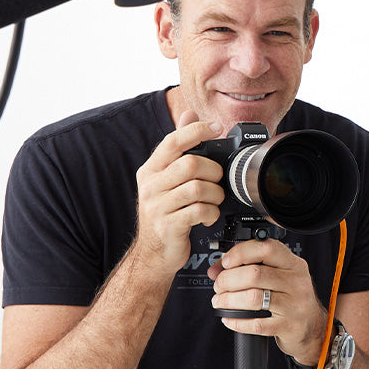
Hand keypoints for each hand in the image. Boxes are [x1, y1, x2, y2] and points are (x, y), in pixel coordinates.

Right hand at [133, 110, 225, 276]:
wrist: (153, 254)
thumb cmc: (164, 213)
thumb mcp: (165, 179)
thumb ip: (177, 148)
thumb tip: (188, 114)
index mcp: (150, 170)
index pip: (172, 141)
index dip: (196, 131)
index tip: (217, 128)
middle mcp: (151, 186)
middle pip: (191, 164)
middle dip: (213, 170)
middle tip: (218, 180)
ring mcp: (157, 207)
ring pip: (198, 188)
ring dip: (215, 194)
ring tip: (214, 200)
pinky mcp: (168, 226)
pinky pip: (199, 211)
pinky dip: (211, 212)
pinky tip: (208, 215)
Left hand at [209, 237, 326, 366]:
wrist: (312, 326)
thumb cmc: (290, 298)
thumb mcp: (278, 277)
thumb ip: (249, 267)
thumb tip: (216, 270)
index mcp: (293, 264)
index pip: (267, 248)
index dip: (241, 253)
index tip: (226, 262)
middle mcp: (296, 282)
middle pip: (255, 274)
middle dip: (228, 279)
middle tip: (219, 285)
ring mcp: (294, 305)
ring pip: (253, 298)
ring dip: (229, 300)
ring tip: (220, 301)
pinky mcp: (288, 326)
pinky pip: (257, 324)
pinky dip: (237, 321)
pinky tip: (229, 318)